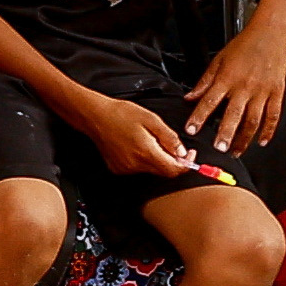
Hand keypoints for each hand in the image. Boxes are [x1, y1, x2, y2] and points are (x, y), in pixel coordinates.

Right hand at [79, 91, 196, 179]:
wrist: (95, 116)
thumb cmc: (121, 114)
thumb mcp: (152, 120)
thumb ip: (170, 138)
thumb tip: (183, 153)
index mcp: (146, 152)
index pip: (174, 170)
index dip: (186, 164)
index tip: (190, 155)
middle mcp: (135, 164)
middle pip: (164, 171)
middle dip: (172, 160)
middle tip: (171, 144)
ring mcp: (125, 168)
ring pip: (152, 170)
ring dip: (157, 159)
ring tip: (149, 140)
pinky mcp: (118, 168)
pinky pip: (138, 168)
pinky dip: (144, 159)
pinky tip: (137, 145)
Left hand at [184, 20, 285, 151]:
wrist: (270, 34)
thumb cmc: (244, 45)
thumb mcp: (218, 60)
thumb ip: (204, 82)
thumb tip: (189, 98)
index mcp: (227, 79)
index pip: (209, 101)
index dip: (199, 117)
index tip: (191, 129)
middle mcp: (245, 87)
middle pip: (234, 115)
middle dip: (225, 134)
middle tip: (219, 149)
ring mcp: (262, 91)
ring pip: (254, 120)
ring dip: (244, 138)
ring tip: (236, 150)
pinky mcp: (277, 92)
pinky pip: (273, 115)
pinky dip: (268, 130)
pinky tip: (261, 141)